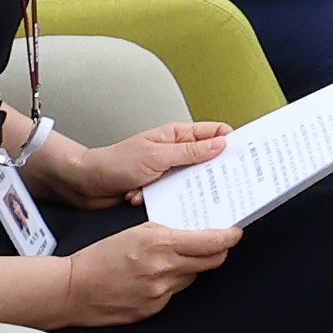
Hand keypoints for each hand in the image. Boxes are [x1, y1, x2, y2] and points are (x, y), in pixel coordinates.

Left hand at [36, 117, 234, 201]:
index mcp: (177, 135)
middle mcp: (176, 151)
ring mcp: (168, 170)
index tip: (247, 156)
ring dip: (182, 189)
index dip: (233, 143)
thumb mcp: (156, 156)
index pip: (216, 133)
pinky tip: (147, 198)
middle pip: (209, 159)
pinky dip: (165, 199)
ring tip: (174, 193)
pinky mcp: (159, 188)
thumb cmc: (115, 163)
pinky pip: (175, 195)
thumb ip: (190, 152)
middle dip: (214, 172)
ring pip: (193, 181)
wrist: (85, 184)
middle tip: (226, 184)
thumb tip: (221, 144)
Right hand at [51, 219, 236, 325]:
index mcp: (162, 245)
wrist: (73, 289)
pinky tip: (152, 279)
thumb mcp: (135, 232)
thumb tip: (194, 233)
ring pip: (193, 277)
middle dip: (216, 252)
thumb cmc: (99, 257)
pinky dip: (171, 284)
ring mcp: (161, 293)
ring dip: (189, 268)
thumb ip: (168, 232)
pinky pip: (175, 294)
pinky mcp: (154, 310)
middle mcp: (165, 270)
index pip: (212, 243)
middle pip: (211, 262)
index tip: (234, 233)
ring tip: (168, 262)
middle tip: (212, 245)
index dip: (229, 237)